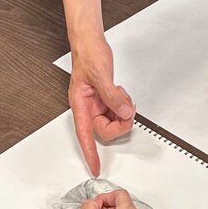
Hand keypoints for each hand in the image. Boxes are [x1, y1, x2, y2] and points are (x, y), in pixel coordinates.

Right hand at [69, 38, 134, 175]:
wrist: (90, 41)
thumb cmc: (88, 55)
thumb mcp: (101, 75)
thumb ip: (113, 96)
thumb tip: (124, 112)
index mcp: (80, 105)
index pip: (85, 135)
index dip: (90, 153)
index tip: (95, 167)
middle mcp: (88, 107)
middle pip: (105, 130)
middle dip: (119, 122)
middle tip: (127, 108)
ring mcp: (96, 103)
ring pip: (112, 120)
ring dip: (122, 111)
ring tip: (123, 96)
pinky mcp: (104, 98)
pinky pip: (116, 110)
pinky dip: (123, 104)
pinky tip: (121, 94)